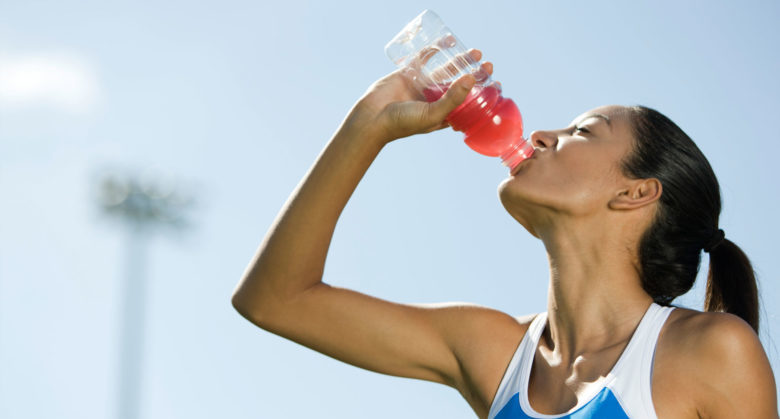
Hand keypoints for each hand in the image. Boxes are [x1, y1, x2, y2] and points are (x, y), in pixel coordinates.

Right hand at [344, 49, 493, 144]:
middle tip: (488, 66)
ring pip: (445, 70)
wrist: (373, 118)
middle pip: (460, 85)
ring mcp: (422, 86)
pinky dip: (435, 49)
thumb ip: (453, 98)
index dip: (483, 95)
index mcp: (443, 115)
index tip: (496, 86)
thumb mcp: (433, 114)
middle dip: (475, 75)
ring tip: (475, 52)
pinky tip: (447, 42)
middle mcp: (434, 100)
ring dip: (460, 61)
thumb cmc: (403, 123)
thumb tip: (470, 78)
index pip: (469, 104)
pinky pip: (425, 58)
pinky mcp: (410, 73)